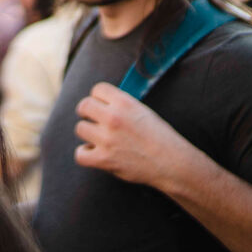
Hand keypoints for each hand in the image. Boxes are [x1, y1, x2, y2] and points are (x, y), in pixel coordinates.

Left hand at [74, 82, 195, 191]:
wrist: (172, 163)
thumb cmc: (160, 137)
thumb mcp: (143, 111)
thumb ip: (122, 105)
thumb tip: (102, 102)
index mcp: (125, 102)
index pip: (97, 89)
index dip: (99, 98)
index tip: (103, 105)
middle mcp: (113, 117)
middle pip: (83, 106)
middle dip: (87, 112)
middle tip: (94, 120)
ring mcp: (107, 139)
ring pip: (80, 128)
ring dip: (88, 133)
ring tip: (100, 139)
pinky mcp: (104, 159)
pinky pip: (80, 154)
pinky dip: (86, 154)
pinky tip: (96, 153)